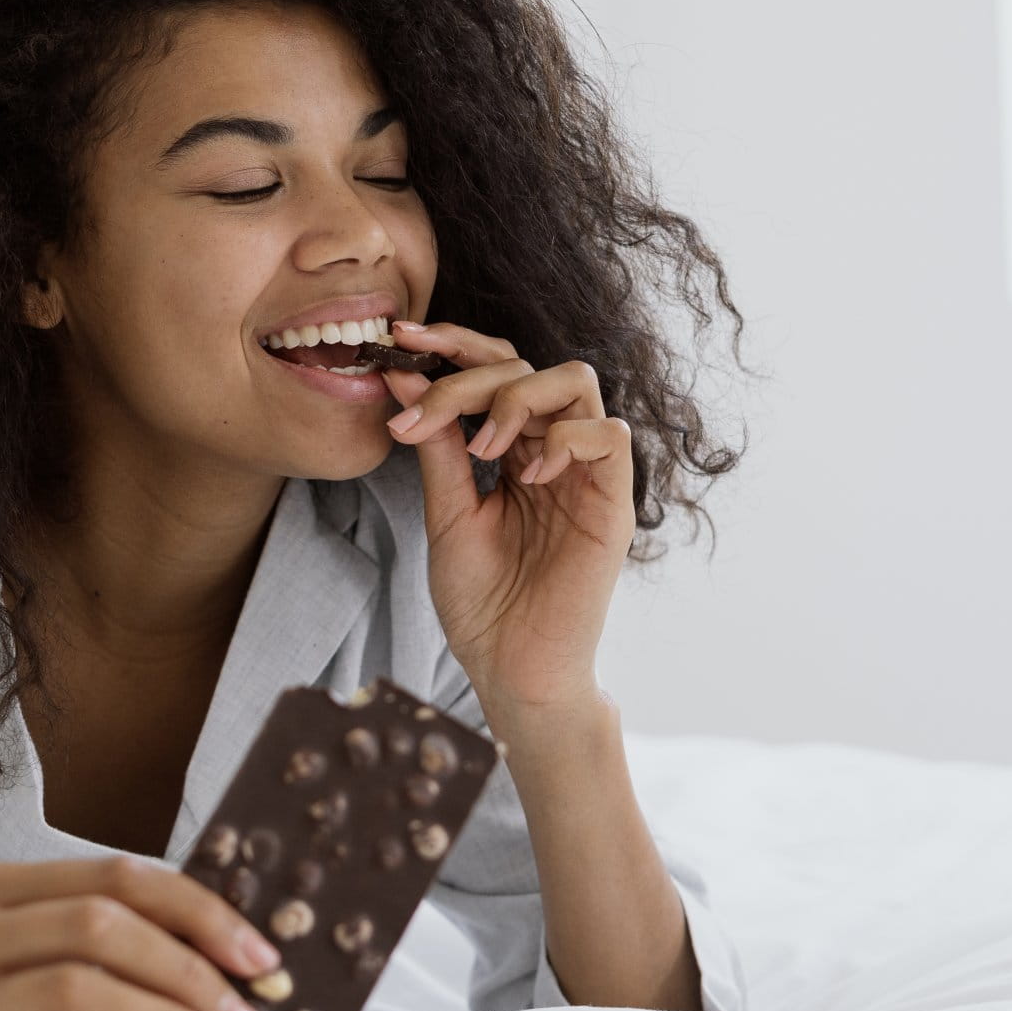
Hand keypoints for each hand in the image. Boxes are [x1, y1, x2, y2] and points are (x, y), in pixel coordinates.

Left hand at [378, 319, 634, 723]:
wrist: (511, 671)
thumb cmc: (482, 603)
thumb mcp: (446, 512)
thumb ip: (435, 446)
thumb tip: (401, 375)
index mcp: (514, 451)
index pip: (495, 369)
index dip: (452, 345)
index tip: (398, 339)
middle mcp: (552, 453)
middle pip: (527, 364)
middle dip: (468, 373)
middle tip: (422, 410)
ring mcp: (585, 475)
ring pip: (575, 380)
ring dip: (518, 396)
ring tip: (482, 447)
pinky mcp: (613, 504)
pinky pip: (609, 436)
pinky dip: (564, 439)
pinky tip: (528, 474)